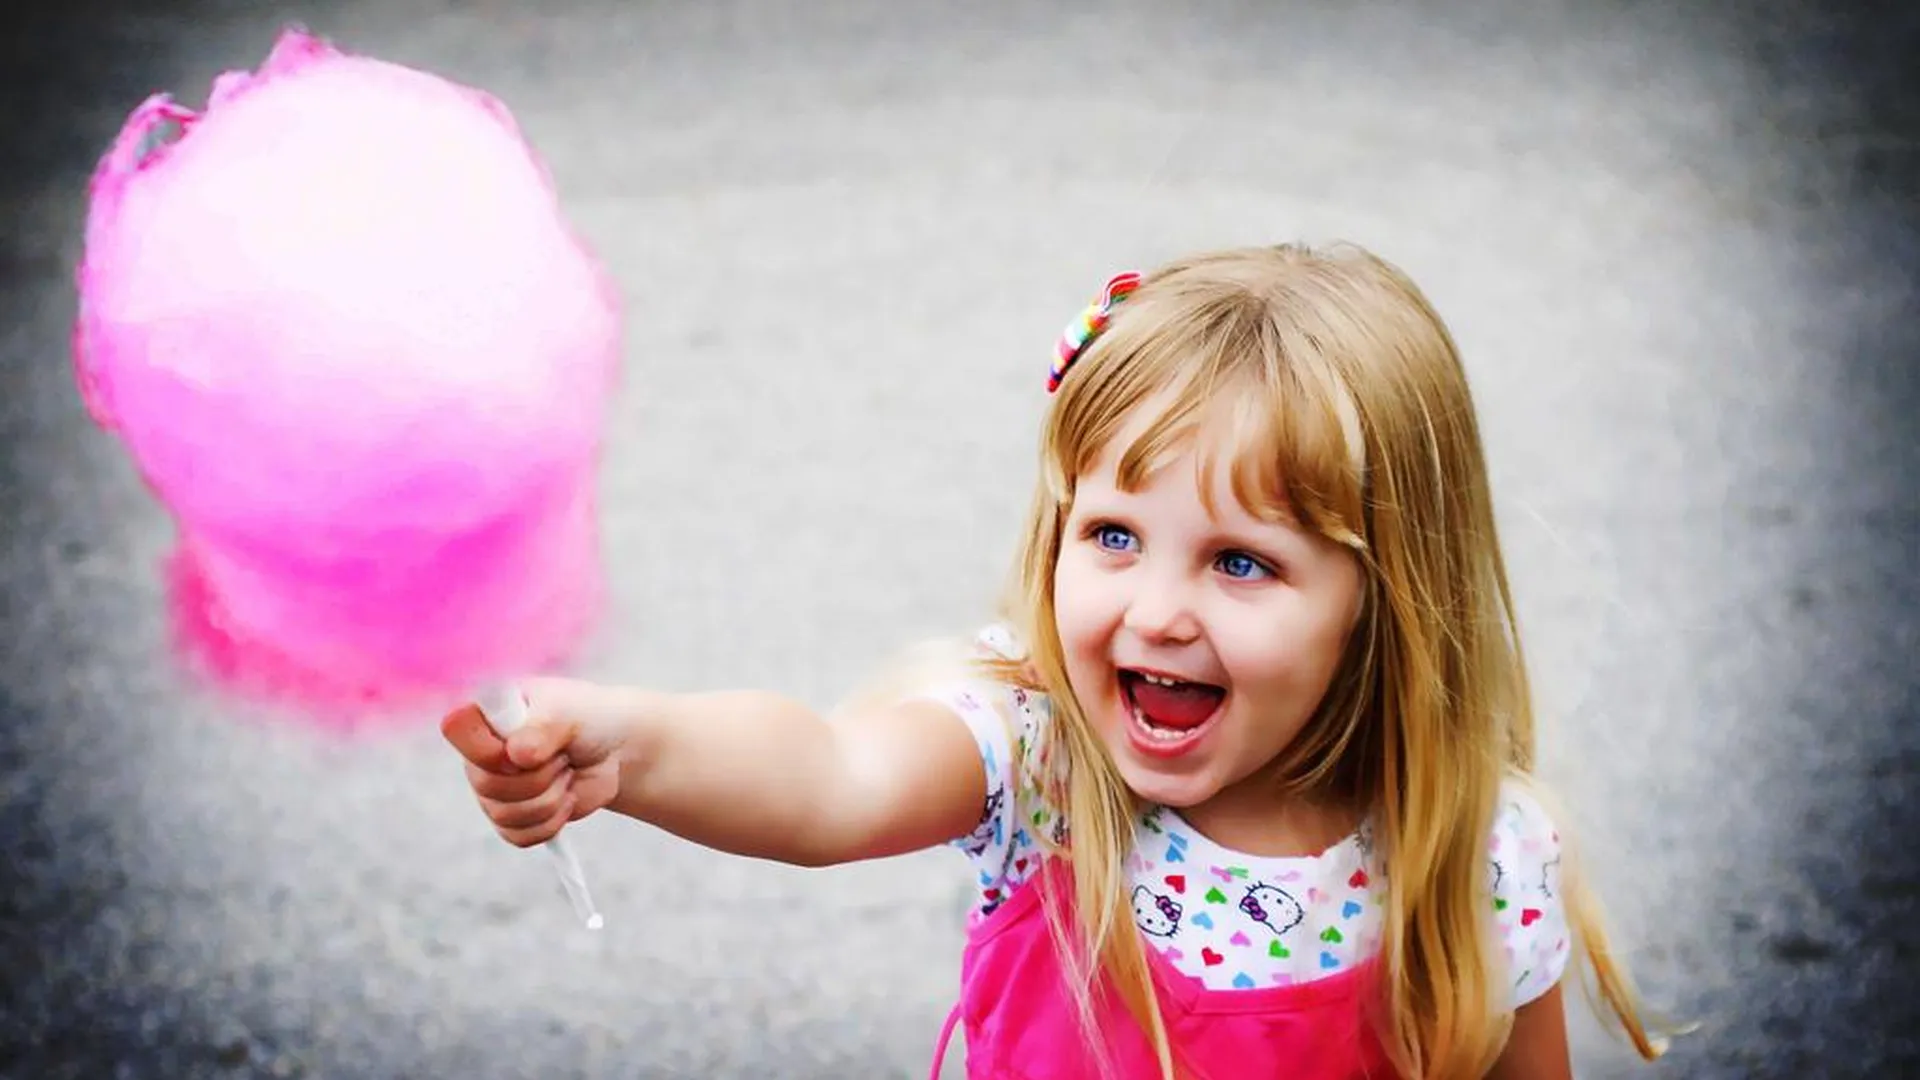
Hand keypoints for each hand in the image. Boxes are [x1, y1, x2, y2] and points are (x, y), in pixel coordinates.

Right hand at [440, 676, 638, 847]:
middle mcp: (479, 752)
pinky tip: (566, 797)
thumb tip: (517, 754)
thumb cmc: (586, 717)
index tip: (522, 745)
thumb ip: (542, 728)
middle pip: (487, 784)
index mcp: (485, 713)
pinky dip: (552, 821)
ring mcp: (492, 788)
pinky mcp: (511, 819)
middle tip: (562, 755)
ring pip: (505, 814)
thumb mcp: (569, 711)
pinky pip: (518, 836)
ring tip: (566, 771)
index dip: (489, 746)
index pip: (456, 728)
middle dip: (539, 775)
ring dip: (551, 797)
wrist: (612, 748)